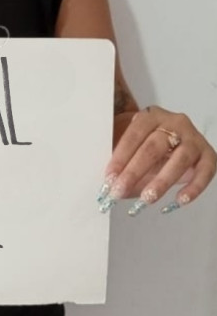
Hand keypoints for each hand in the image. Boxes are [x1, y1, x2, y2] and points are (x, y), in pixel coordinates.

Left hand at [98, 105, 216, 214]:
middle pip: (155, 146)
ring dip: (163, 181)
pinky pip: (206, 171)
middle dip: (135, 171)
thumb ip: (120, 161)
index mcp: (151, 116)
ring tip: (147, 198)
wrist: (172, 139)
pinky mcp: (208, 154)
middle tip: (121, 190)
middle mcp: (175, 123)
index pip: (134, 135)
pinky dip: (194, 187)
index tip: (109, 178)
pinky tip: (179, 200)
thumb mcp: (129, 145)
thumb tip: (110, 187)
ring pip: (181, 158)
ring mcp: (193, 138)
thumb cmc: (145, 143)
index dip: (120, 157)